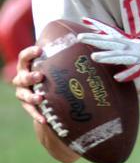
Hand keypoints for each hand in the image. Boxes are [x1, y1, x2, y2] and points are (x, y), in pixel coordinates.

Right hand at [12, 43, 81, 161]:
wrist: (48, 89)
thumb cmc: (57, 71)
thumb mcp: (60, 61)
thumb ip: (70, 53)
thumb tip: (94, 42)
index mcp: (29, 64)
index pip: (25, 56)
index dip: (30, 53)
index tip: (40, 50)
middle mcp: (23, 77)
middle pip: (22, 76)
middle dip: (29, 76)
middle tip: (40, 76)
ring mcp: (23, 91)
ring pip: (22, 94)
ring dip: (31, 96)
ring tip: (40, 98)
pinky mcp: (27, 104)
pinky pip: (31, 110)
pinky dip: (37, 114)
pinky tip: (45, 119)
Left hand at [78, 17, 139, 88]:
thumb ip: (128, 49)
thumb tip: (114, 49)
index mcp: (132, 41)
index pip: (113, 32)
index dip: (99, 26)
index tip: (84, 19)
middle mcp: (135, 46)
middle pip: (113, 42)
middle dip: (96, 39)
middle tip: (80, 37)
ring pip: (123, 55)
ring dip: (109, 56)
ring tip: (95, 57)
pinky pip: (138, 70)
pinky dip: (128, 74)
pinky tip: (118, 78)